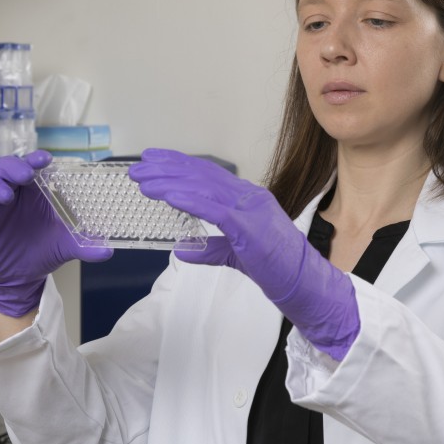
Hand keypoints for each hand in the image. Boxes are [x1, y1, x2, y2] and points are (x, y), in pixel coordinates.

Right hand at [0, 150, 111, 316]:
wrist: (19, 279)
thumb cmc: (41, 253)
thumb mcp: (65, 248)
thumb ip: (84, 246)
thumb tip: (107, 251)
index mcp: (32, 192)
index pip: (31, 166)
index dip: (35, 159)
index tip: (45, 159)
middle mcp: (10, 193)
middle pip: (5, 167)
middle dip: (13, 167)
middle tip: (24, 175)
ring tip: (6, 196)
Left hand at [129, 148, 359, 358]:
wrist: (306, 283)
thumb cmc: (277, 269)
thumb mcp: (234, 255)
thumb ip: (210, 249)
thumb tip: (181, 249)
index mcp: (247, 199)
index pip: (207, 175)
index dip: (178, 165)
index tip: (153, 160)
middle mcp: (248, 197)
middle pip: (200, 175)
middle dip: (166, 169)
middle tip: (138, 167)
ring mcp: (250, 208)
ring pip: (203, 187)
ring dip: (169, 182)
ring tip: (144, 180)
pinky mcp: (249, 226)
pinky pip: (214, 208)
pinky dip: (189, 199)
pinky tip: (168, 196)